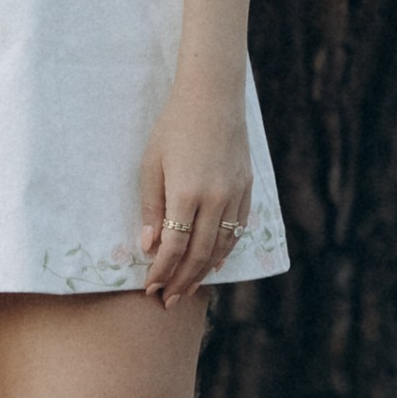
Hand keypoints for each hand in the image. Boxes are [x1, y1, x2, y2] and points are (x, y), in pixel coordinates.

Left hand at [139, 90, 253, 307]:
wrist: (213, 97)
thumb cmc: (174, 127)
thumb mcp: (151, 164)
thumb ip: (152, 207)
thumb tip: (149, 245)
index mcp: (187, 192)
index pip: (175, 245)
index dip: (162, 270)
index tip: (150, 287)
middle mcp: (216, 198)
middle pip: (200, 254)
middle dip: (182, 280)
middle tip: (167, 300)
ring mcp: (235, 194)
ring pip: (222, 246)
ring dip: (204, 272)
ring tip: (188, 289)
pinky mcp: (247, 189)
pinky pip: (237, 230)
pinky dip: (225, 251)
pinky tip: (214, 264)